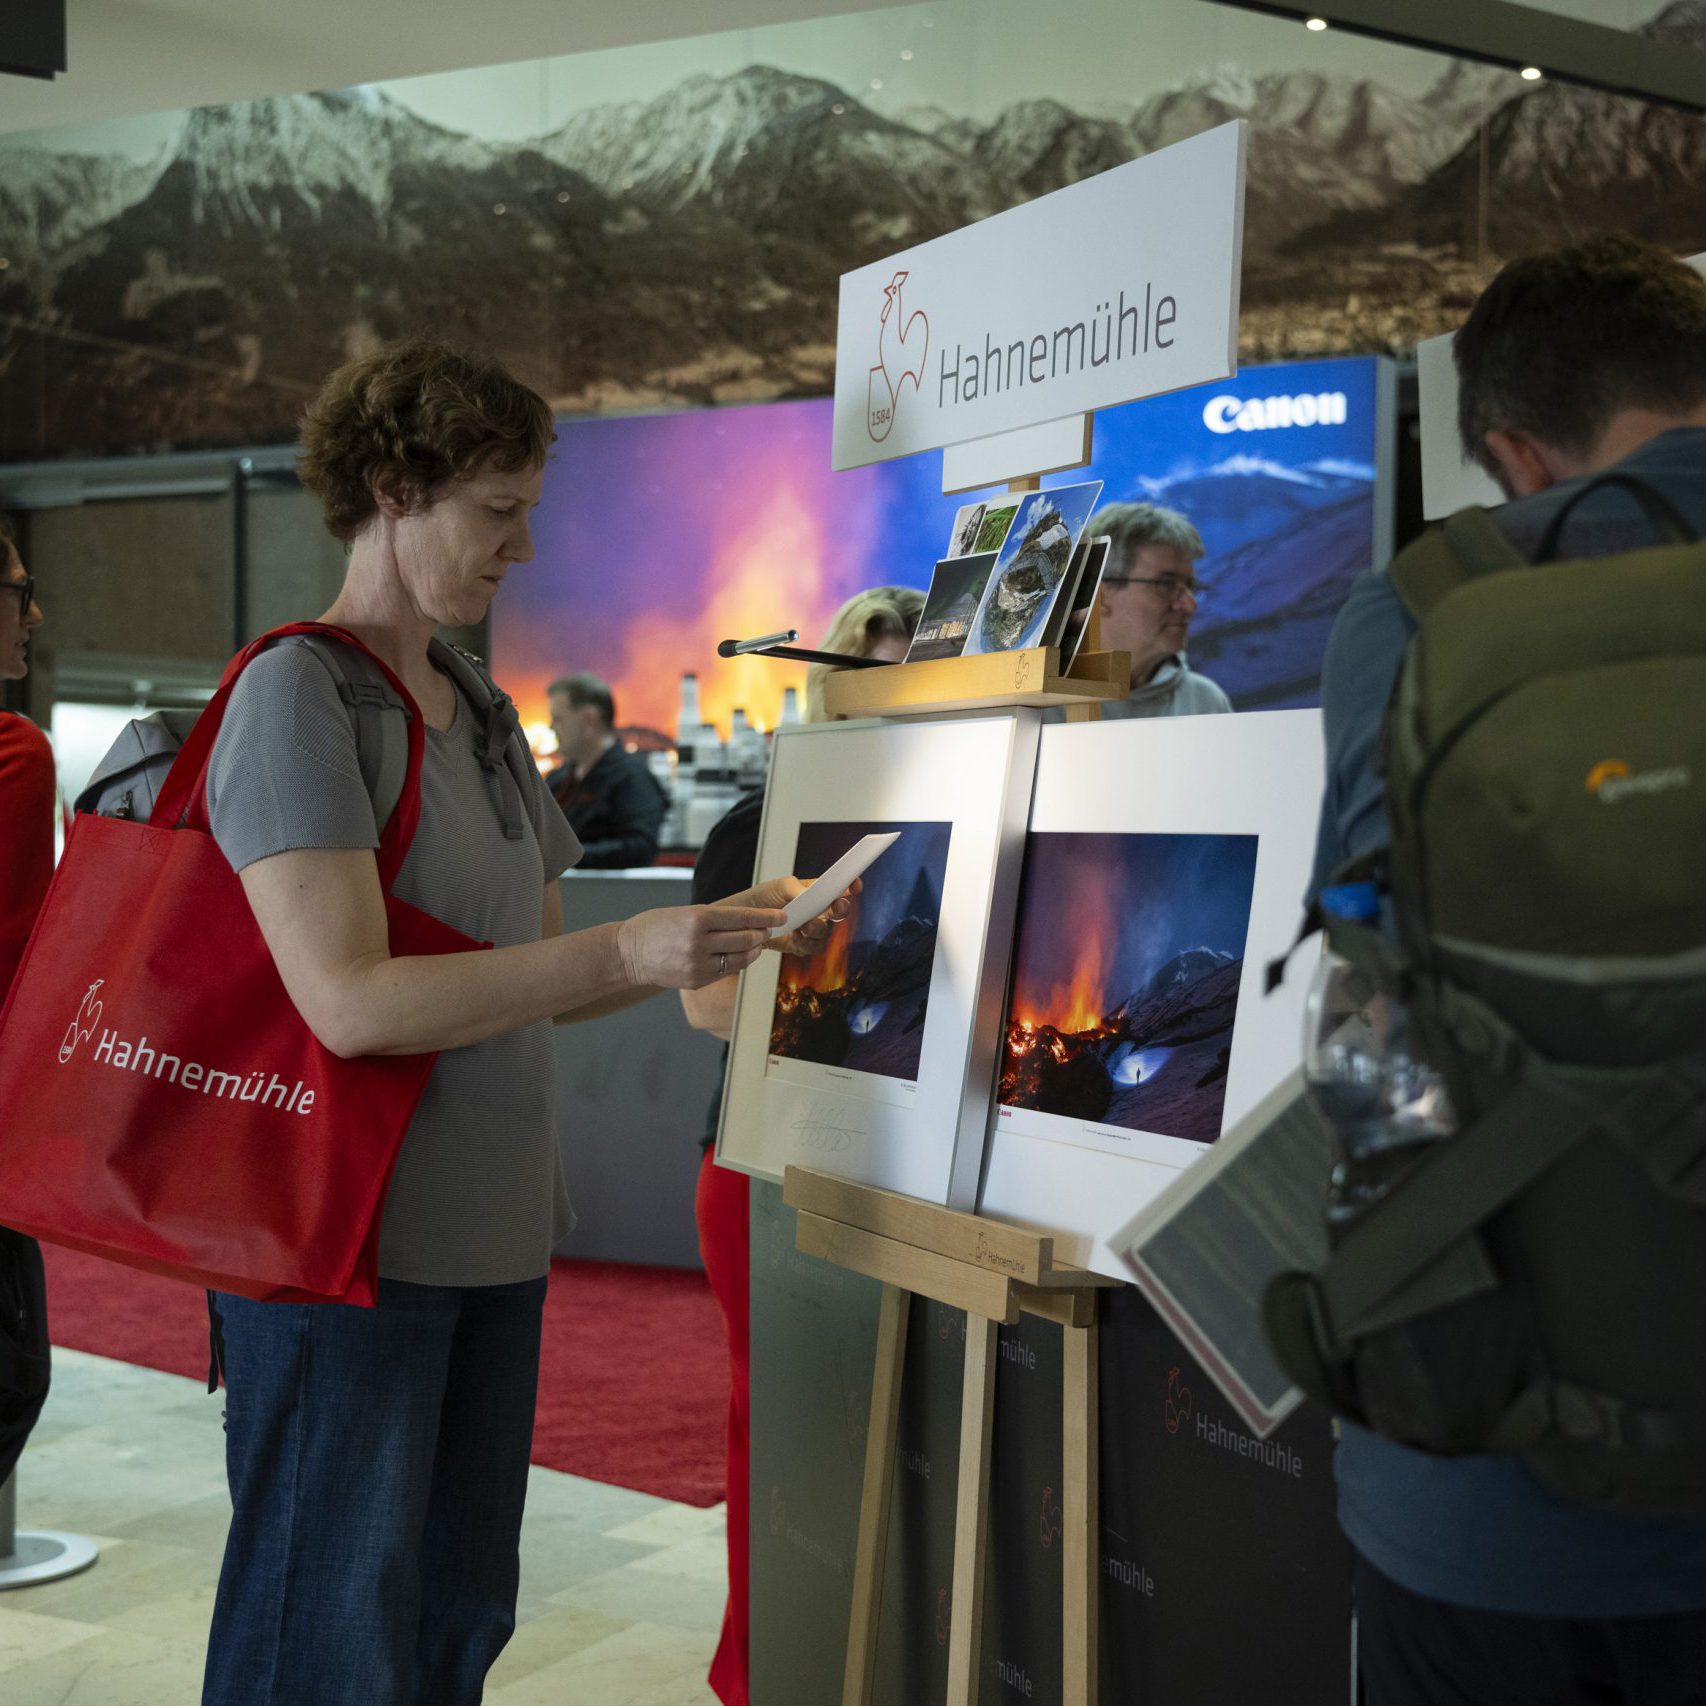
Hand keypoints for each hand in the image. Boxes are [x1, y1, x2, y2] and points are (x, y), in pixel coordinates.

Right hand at [616, 903, 784, 989]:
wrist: (629, 953)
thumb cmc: (657, 926)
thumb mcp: (685, 913)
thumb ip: (715, 918)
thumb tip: (750, 922)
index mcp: (696, 919)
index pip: (741, 917)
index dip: (765, 917)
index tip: (782, 916)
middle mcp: (698, 943)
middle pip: (745, 939)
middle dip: (762, 933)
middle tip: (768, 928)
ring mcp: (698, 965)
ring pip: (740, 958)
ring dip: (755, 949)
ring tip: (757, 942)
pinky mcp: (697, 981)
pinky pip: (727, 971)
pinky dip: (739, 962)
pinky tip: (741, 954)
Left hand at [731, 874, 859, 956]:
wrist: (745, 921)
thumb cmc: (763, 898)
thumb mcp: (781, 886)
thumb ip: (798, 890)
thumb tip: (810, 897)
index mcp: (816, 892)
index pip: (840, 888)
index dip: (851, 886)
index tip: (855, 885)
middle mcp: (817, 911)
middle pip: (839, 912)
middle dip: (841, 909)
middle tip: (835, 907)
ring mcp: (811, 929)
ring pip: (826, 932)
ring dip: (818, 929)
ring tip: (805, 926)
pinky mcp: (802, 945)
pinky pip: (813, 947)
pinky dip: (806, 943)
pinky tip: (795, 937)